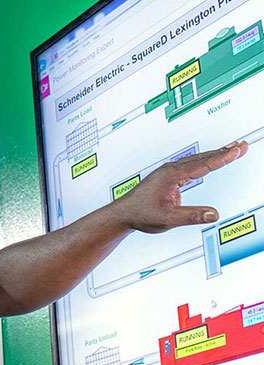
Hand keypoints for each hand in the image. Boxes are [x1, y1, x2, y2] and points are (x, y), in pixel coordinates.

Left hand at [111, 140, 247, 232]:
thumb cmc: (141, 215)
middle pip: (202, 158)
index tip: (237, 150)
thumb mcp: (168, 219)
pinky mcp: (167, 176)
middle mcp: (170, 170)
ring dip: (215, 154)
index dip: (222, 158)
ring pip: (196, 160)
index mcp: (171, 176)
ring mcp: (168, 172)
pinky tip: (210, 160)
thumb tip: (214, 214)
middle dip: (224, 152)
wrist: (123, 214)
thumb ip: (191, 216)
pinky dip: (204, 161)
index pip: (202, 165)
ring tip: (232, 149)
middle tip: (242, 145)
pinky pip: (190, 165)